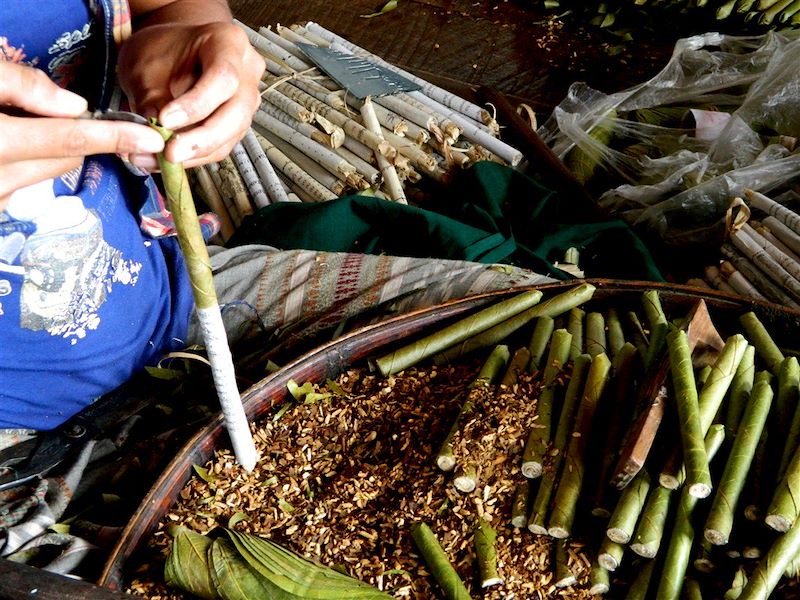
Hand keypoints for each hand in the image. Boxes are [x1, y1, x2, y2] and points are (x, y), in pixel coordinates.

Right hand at [0, 62, 165, 210]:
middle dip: (74, 133)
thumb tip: (75, 105)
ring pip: (50, 168)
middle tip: (47, 105)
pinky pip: (27, 178)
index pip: (73, 140)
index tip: (152, 137)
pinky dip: (28, 158)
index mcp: (0, 145)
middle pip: (68, 157)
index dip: (116, 137)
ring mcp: (0, 199)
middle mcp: (3, 182)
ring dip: (48, 146)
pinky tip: (7, 138)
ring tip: (14, 119)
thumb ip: (23, 86)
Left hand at [117, 20, 264, 169]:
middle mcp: (247, 73)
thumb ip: (151, 96)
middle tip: (170, 154)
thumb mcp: (146, 63)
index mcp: (229, 43)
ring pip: (231, 136)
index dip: (196, 103)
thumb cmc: (161, 50)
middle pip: (236, 113)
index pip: (223, 77)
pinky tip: (166, 163)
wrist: (170, 53)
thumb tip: (157, 134)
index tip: (165, 120)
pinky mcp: (236, 125)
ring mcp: (246, 101)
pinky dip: (194, 158)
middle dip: (202, 138)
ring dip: (195, 154)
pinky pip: (221, 147)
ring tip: (158, 161)